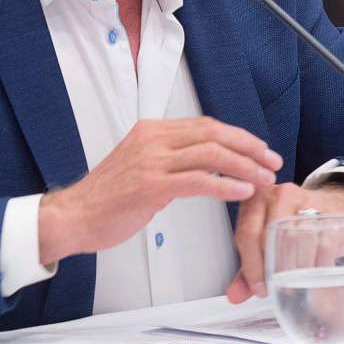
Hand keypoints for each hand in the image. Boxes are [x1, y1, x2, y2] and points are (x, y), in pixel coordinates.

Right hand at [38, 116, 281, 265]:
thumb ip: (171, 157)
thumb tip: (207, 161)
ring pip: (211, 155)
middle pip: (215, 134)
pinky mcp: (150, 186)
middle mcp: (154, 140)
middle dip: (249, 147)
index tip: (260, 149)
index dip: (239, 137)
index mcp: (153, 131)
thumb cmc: (107, 198)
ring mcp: (152, 162)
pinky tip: (241, 191)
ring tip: (263, 178)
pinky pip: (198, 181)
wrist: (71, 217)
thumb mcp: (141, 164)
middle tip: (271, 161)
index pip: (207, 126)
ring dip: (244, 166)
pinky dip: (225, 185)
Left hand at [226, 181, 343, 302]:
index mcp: (257, 199)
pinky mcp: (333, 213)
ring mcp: (308, 200)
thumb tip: (235, 295)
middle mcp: (281, 194)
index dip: (251, 266)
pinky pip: (323, 243)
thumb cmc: (289, 225)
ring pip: (297, 239)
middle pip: (271, 235)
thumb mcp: (263, 241)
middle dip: (273, 268)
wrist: (328, 206)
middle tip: (277, 287)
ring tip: (296, 282)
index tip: (258, 287)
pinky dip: (318, 264)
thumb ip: (248, 269)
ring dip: (295, 268)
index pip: (248, 233)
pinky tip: (315, 272)